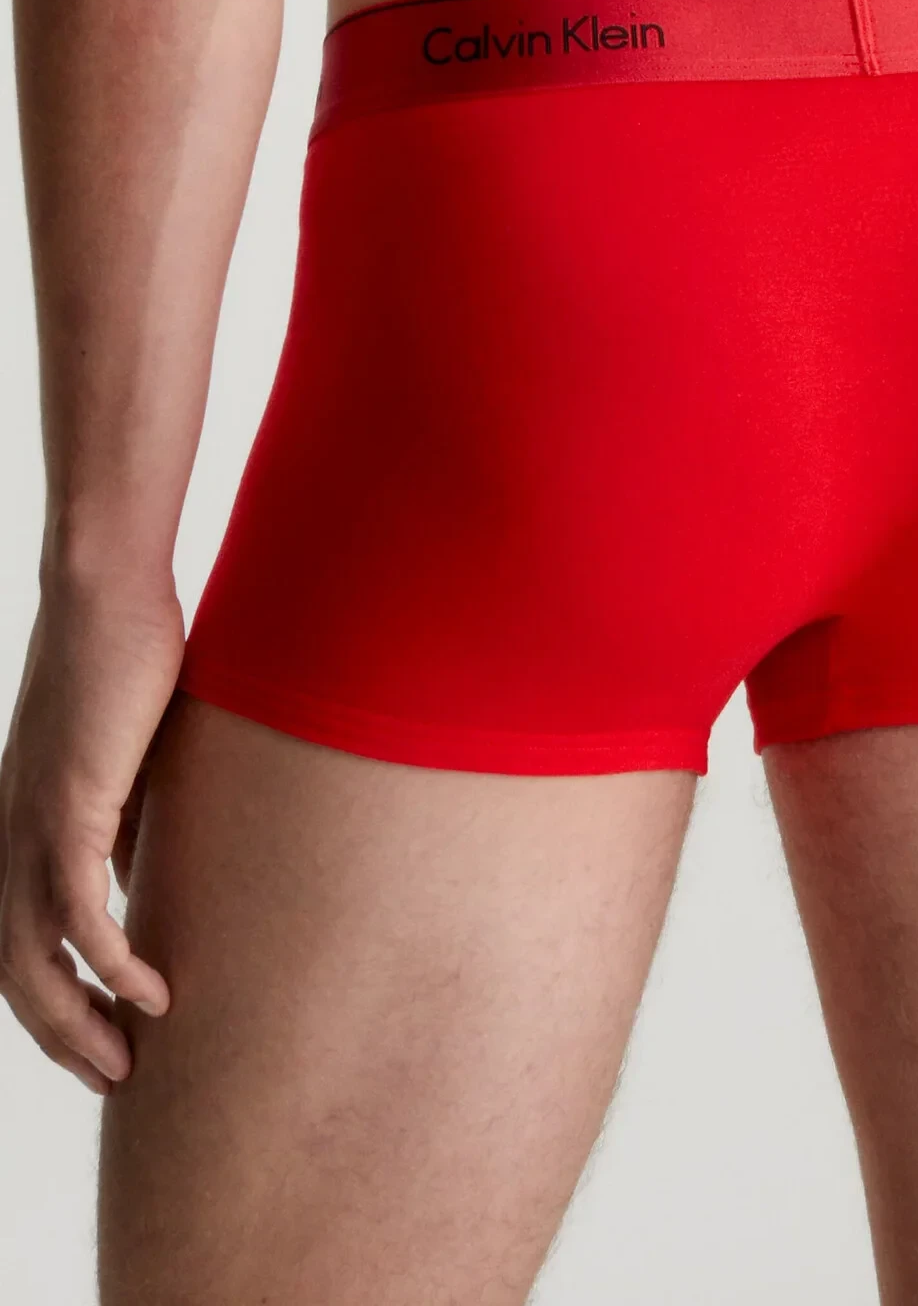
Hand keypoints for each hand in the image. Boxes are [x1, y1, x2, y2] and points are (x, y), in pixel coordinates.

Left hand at [0, 575, 181, 1092]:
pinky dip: (111, 961)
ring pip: (32, 956)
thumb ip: (123, 817)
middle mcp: (6, 834)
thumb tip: (140, 871)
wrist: (104, 594)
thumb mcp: (123, 758)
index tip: (102, 1039)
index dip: (50, 1003)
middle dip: (61, 1035)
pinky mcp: (68, 806)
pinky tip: (151, 988)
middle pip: (13, 970)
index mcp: (15, 824)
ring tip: (127, 1059)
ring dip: (77, 1020)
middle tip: (114, 1075)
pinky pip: (77, 910)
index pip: (14, 942)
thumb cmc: (122, 659)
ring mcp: (30, 822)